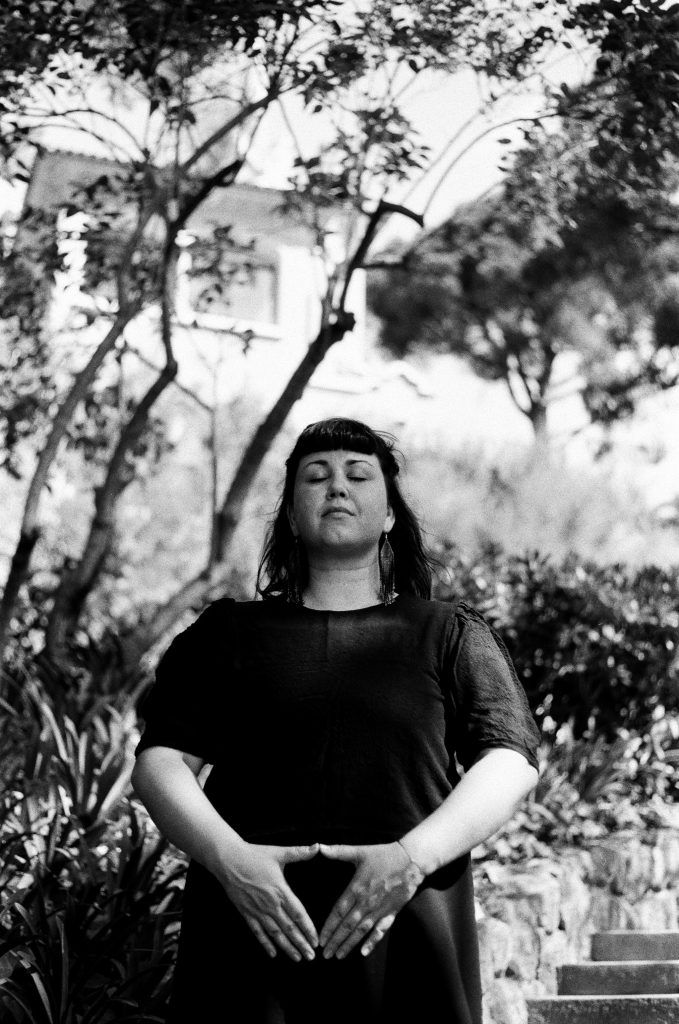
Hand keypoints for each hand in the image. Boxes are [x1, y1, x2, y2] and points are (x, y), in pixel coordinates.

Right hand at [219, 842, 319, 961]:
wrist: (228, 860)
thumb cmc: (254, 855)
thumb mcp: (278, 852)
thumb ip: (299, 852)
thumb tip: (318, 847)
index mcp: (280, 890)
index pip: (298, 914)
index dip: (308, 928)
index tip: (316, 940)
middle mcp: (270, 904)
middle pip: (289, 928)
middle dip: (301, 943)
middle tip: (311, 957)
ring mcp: (257, 910)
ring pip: (275, 934)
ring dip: (287, 947)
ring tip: (297, 958)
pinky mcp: (246, 913)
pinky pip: (257, 932)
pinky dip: (265, 944)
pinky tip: (273, 954)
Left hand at [318, 841, 423, 959]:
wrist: (410, 860)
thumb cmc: (383, 855)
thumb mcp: (359, 851)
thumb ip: (338, 851)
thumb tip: (319, 847)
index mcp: (356, 888)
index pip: (338, 912)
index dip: (329, 927)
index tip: (320, 939)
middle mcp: (366, 902)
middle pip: (347, 926)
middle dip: (335, 941)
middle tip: (326, 955)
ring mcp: (379, 909)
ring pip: (361, 931)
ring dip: (349, 944)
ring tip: (339, 956)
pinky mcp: (391, 913)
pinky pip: (381, 930)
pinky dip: (373, 942)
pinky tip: (364, 953)